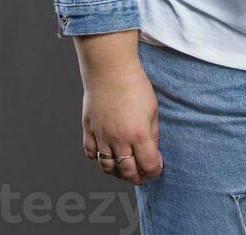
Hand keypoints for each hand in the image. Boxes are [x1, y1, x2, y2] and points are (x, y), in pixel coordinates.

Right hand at [81, 62, 163, 185]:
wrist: (110, 68)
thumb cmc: (135, 84)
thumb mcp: (152, 109)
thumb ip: (153, 133)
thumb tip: (153, 153)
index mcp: (138, 134)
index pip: (148, 165)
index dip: (154, 171)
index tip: (157, 168)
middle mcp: (118, 139)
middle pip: (127, 172)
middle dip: (137, 177)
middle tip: (142, 174)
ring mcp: (101, 136)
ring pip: (107, 167)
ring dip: (117, 173)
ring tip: (125, 168)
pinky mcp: (88, 129)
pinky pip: (90, 153)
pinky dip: (98, 159)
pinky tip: (107, 154)